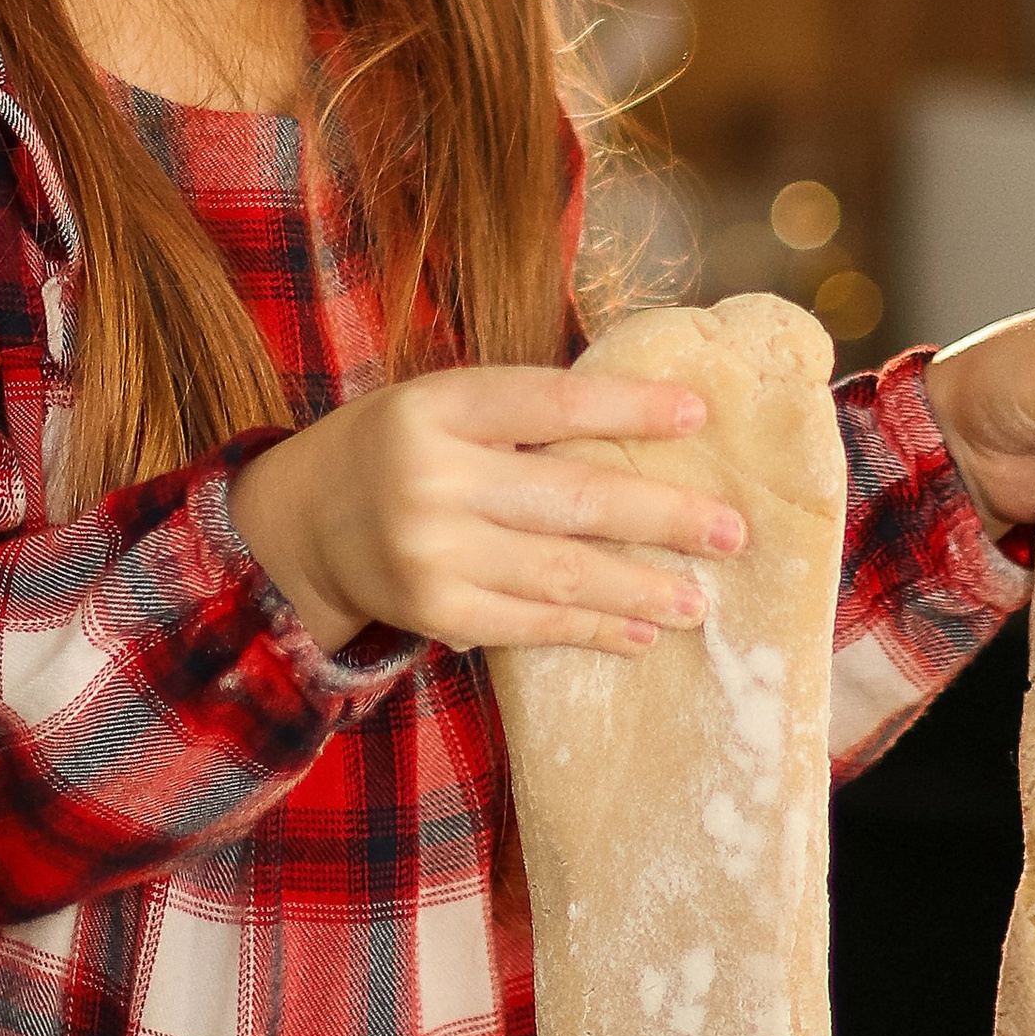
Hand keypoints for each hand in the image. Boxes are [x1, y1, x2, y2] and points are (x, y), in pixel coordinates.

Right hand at [229, 366, 729, 656]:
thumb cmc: (398, 448)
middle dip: (663, 516)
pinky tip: (640, 633)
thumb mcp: (442, 405)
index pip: (551, 402)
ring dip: (642, 587)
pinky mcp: (435, 612)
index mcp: (438, 407)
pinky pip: (531, 622)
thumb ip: (524, 416)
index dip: (628, 408)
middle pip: (573, 497)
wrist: (303, 522)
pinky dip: (592, 628)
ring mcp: (432, 551)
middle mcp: (432, 477)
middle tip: (730, 532)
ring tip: (700, 599)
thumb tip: (649, 426)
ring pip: (562, 571)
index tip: (697, 415)